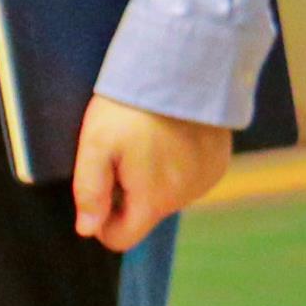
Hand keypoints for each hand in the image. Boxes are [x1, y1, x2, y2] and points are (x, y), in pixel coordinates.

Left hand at [69, 94, 229, 250]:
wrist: (181, 68)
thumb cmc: (130, 107)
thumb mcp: (96, 145)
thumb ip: (90, 191)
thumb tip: (87, 230)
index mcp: (153, 200)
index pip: (124, 237)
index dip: (103, 222)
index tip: (98, 192)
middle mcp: (185, 197)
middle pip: (144, 213)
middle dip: (127, 193)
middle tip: (119, 152)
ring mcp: (206, 180)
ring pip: (167, 194)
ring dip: (152, 178)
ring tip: (145, 139)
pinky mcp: (219, 161)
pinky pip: (189, 176)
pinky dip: (176, 164)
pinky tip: (168, 135)